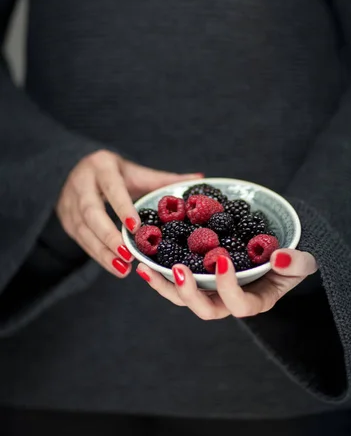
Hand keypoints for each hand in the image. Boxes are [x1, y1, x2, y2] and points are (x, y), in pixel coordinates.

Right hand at [56, 150, 201, 277]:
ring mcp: (69, 203)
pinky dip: (98, 255)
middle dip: (108, 236)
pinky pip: (81, 241)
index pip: (111, 188)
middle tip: (127, 255)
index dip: (121, 207)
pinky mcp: (66, 220)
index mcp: (101, 167)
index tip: (135, 227)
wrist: (75, 169)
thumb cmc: (114, 173)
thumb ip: (164, 179)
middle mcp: (81, 184)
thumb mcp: (136, 172)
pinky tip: (115, 267)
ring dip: (102, 251)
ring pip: (83, 230)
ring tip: (123, 268)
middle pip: (91, 212)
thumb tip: (198, 179)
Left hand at [136, 249, 316, 318]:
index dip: (228, 288)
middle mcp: (228, 302)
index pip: (240, 305)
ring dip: (164, 286)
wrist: (274, 251)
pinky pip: (176, 281)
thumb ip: (297, 263)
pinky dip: (159, 274)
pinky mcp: (197, 278)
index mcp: (254, 302)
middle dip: (189, 293)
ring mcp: (210, 292)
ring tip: (146, 268)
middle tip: (179, 269)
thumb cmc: (289, 260)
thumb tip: (278, 257)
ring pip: (183, 298)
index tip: (222, 259)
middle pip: (204, 309)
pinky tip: (143, 260)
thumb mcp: (301, 261)